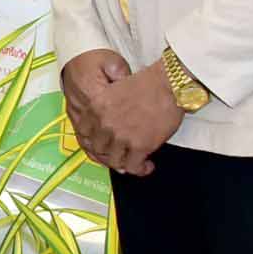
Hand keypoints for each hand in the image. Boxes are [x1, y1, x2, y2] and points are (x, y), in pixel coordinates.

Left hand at [70, 59, 182, 176]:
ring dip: (124, 164)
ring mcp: (121, 136)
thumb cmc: (148, 84)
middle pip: (97, 150)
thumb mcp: (114, 91)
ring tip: (134, 162)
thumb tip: (108, 129)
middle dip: (108, 154)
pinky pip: (133, 167)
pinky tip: (147, 166)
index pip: (83, 133)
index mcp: (96, 107)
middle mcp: (104, 123)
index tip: (101, 144)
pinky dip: (140, 169)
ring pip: (114, 162)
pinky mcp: (140, 146)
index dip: (92, 141)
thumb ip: (105, 110)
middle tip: (119, 155)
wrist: (169, 84)